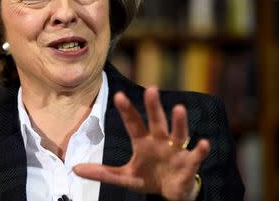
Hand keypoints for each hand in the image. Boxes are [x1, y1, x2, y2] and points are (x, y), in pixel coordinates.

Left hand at [73, 87, 209, 200]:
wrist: (170, 193)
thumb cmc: (148, 177)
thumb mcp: (124, 177)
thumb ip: (102, 172)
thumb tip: (74, 169)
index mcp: (143, 142)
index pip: (133, 123)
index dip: (127, 110)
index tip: (119, 95)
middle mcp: (160, 140)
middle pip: (156, 121)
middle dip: (154, 107)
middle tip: (151, 89)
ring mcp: (176, 150)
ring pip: (178, 132)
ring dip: (179, 121)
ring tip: (179, 108)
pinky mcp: (189, 162)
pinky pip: (196, 154)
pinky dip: (200, 149)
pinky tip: (203, 143)